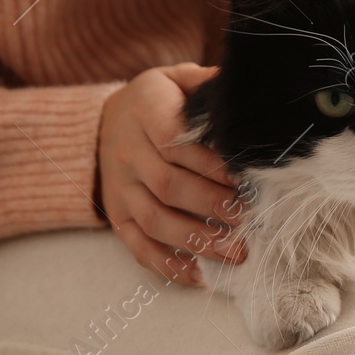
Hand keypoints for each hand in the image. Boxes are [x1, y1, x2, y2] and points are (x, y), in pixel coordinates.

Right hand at [97, 63, 245, 283]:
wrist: (105, 120)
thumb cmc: (159, 101)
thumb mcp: (177, 79)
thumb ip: (208, 85)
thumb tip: (248, 96)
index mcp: (145, 112)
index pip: (175, 143)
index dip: (211, 165)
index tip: (244, 179)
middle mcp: (127, 153)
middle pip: (169, 186)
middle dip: (212, 206)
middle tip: (248, 220)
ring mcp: (120, 189)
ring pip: (155, 220)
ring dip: (197, 240)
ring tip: (235, 252)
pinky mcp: (118, 216)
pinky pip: (139, 247)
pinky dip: (168, 265)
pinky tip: (200, 275)